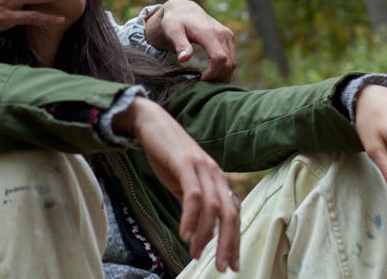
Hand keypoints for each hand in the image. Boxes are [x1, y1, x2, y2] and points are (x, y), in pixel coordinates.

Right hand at [113, 97, 240, 272]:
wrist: (152, 122)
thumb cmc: (167, 153)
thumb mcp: (183, 182)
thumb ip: (193, 202)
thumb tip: (198, 228)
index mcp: (217, 180)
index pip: (233, 214)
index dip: (234, 241)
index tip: (232, 264)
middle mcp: (215, 174)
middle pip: (229, 214)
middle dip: (228, 244)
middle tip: (223, 267)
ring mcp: (202, 167)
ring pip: (213, 208)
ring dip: (205, 235)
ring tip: (196, 253)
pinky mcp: (186, 163)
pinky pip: (193, 195)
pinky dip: (191, 217)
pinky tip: (184, 233)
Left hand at [144, 0, 235, 81]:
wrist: (183, 10)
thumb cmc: (175, 22)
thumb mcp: (172, 32)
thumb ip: (180, 45)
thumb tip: (184, 59)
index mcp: (209, 33)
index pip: (219, 59)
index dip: (212, 73)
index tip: (200, 80)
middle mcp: (222, 33)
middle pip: (228, 63)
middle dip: (218, 78)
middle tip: (204, 85)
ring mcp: (228, 35)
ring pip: (232, 62)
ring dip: (223, 75)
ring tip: (207, 82)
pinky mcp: (229, 37)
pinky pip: (232, 58)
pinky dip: (225, 69)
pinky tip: (213, 74)